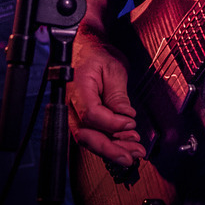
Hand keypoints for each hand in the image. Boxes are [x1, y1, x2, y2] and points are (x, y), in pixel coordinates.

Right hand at [68, 30, 145, 166]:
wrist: (85, 49)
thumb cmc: (97, 55)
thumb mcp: (113, 69)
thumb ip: (117, 95)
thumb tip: (125, 117)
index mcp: (77, 88)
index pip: (91, 114)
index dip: (112, 123)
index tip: (131, 124)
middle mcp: (69, 105)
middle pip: (86, 135)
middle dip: (110, 149)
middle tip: (133, 155)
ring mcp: (73, 113)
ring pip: (89, 139)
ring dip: (112, 149)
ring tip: (134, 153)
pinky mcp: (81, 118)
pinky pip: (92, 135)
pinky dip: (109, 142)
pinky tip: (126, 146)